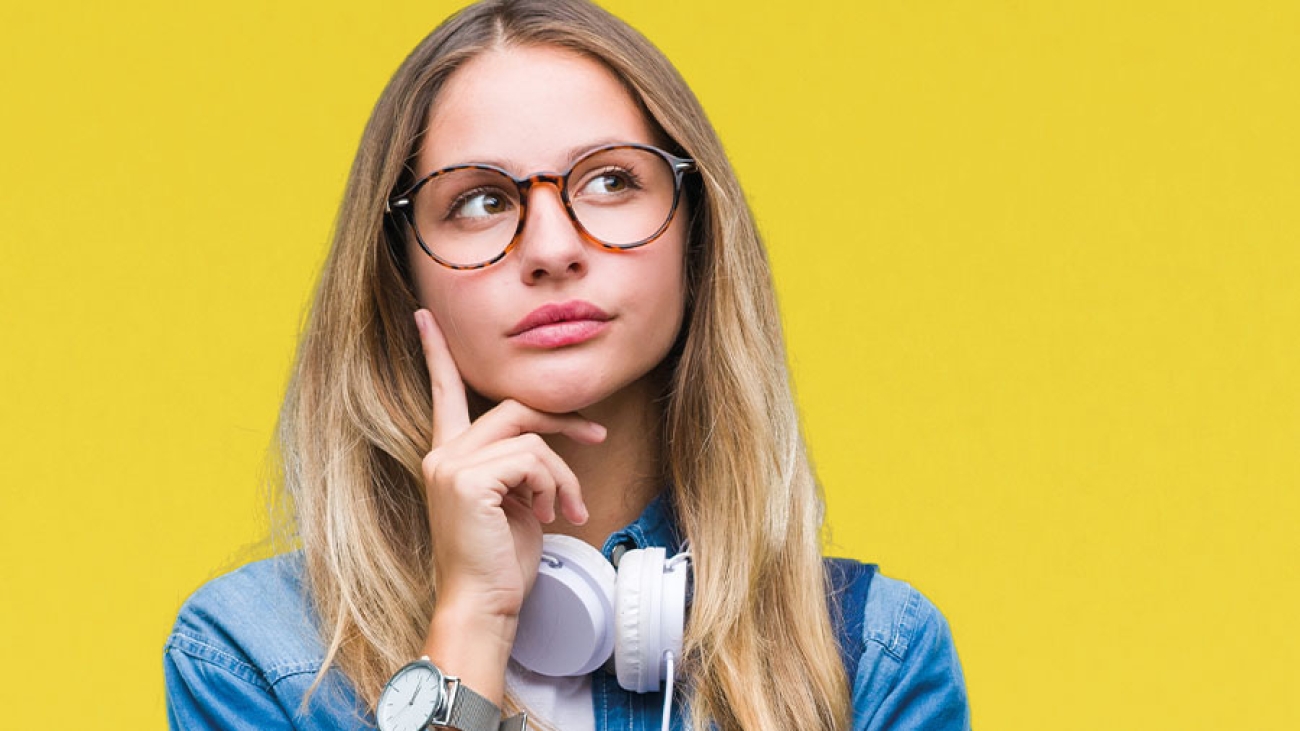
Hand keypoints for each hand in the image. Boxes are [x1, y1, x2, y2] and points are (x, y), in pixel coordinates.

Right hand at [414, 309, 605, 624]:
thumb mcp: (516, 503)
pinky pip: (533, 458)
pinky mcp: (469, 479)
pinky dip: (554, 484)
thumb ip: (520, 466)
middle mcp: (442, 454)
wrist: (484, 604)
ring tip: (565, 509)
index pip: (443, 393)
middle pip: (514, 407)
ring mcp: (451, 464)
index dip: (436, 354)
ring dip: (563, 474)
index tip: (426, 318)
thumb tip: (548, 453)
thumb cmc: (501, 563)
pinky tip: (550, 514)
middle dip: (563, 420)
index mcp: (449, 456)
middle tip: (599, 435)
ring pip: (532, 437)